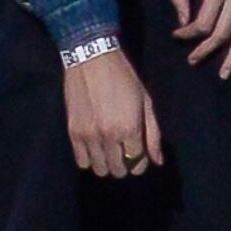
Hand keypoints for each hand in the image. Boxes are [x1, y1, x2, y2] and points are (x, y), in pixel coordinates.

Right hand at [64, 48, 163, 178]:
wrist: (92, 61)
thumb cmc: (125, 79)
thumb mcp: (146, 102)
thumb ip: (153, 133)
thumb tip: (158, 161)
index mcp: (130, 128)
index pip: (137, 163)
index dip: (141, 162)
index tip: (140, 155)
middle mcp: (109, 137)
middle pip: (118, 170)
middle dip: (125, 165)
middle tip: (126, 153)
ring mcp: (88, 137)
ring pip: (99, 169)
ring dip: (107, 164)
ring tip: (110, 151)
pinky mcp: (73, 133)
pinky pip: (81, 162)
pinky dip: (90, 160)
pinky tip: (96, 149)